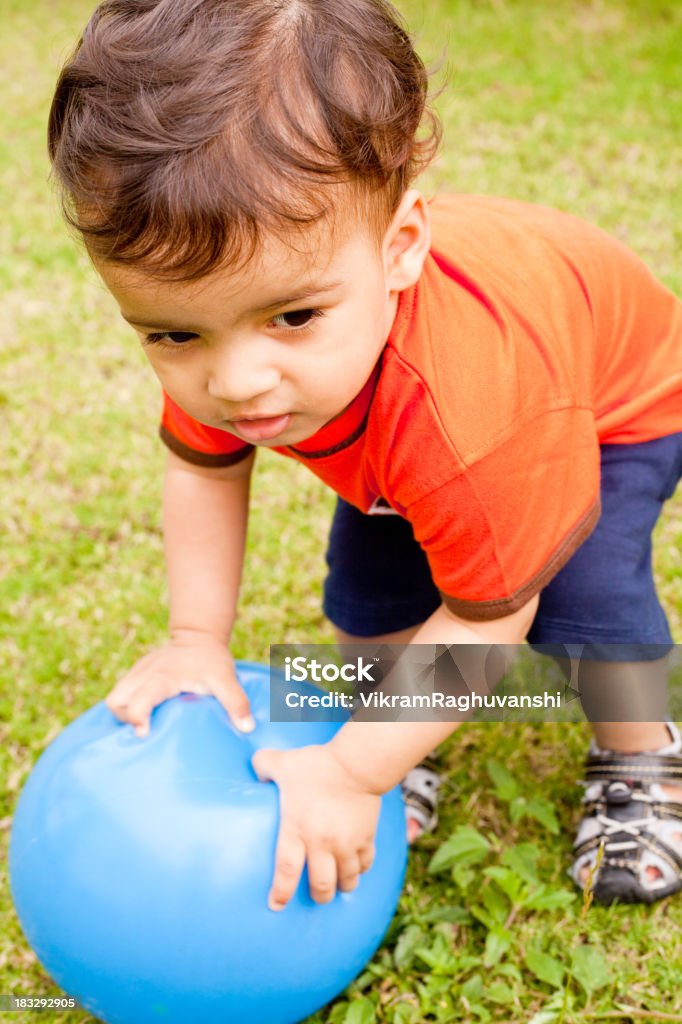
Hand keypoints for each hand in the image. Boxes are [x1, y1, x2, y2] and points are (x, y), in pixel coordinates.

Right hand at [105, 629, 253, 737]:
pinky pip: (120, 695)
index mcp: (162, 676)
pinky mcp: (136, 676)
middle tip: (146, 730)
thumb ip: (236, 701)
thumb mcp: (226, 677)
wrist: (198, 636)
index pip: (138, 698)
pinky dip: (126, 707)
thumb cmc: (211, 660)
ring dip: (123, 714)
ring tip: (144, 724)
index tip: (145, 732)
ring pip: (114, 698)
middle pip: (116, 701)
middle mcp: (144, 675)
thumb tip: (246, 728)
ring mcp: (137, 674)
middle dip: (125, 719)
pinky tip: (144, 716)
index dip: (137, 717)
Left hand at [251, 744, 380, 910]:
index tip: (276, 905)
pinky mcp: (366, 838)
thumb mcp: (284, 762)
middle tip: (317, 895)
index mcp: (297, 828)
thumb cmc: (317, 765)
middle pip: (321, 885)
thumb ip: (265, 765)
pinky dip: (361, 869)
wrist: (357, 764)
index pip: (287, 870)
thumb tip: (256, 770)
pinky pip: (366, 863)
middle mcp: (322, 843)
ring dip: (343, 886)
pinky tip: (357, 866)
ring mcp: (346, 843)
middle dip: (319, 896)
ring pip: (347, 880)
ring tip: (340, 885)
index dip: (281, 892)